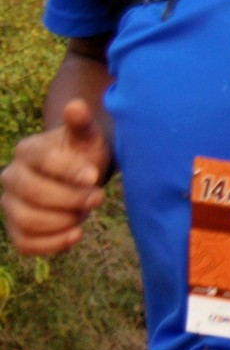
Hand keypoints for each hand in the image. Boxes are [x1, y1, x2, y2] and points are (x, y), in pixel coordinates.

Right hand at [2, 100, 114, 255]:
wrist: (81, 176)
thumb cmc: (84, 153)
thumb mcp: (88, 136)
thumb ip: (82, 123)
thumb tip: (76, 105)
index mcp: (27, 150)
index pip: (42, 161)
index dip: (69, 170)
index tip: (94, 177)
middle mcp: (11, 177)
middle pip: (34, 194)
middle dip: (71, 199)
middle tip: (99, 198)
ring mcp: (11, 204)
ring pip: (27, 220)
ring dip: (63, 221)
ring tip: (85, 214)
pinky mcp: (17, 228)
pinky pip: (24, 243)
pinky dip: (51, 244)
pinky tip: (76, 235)